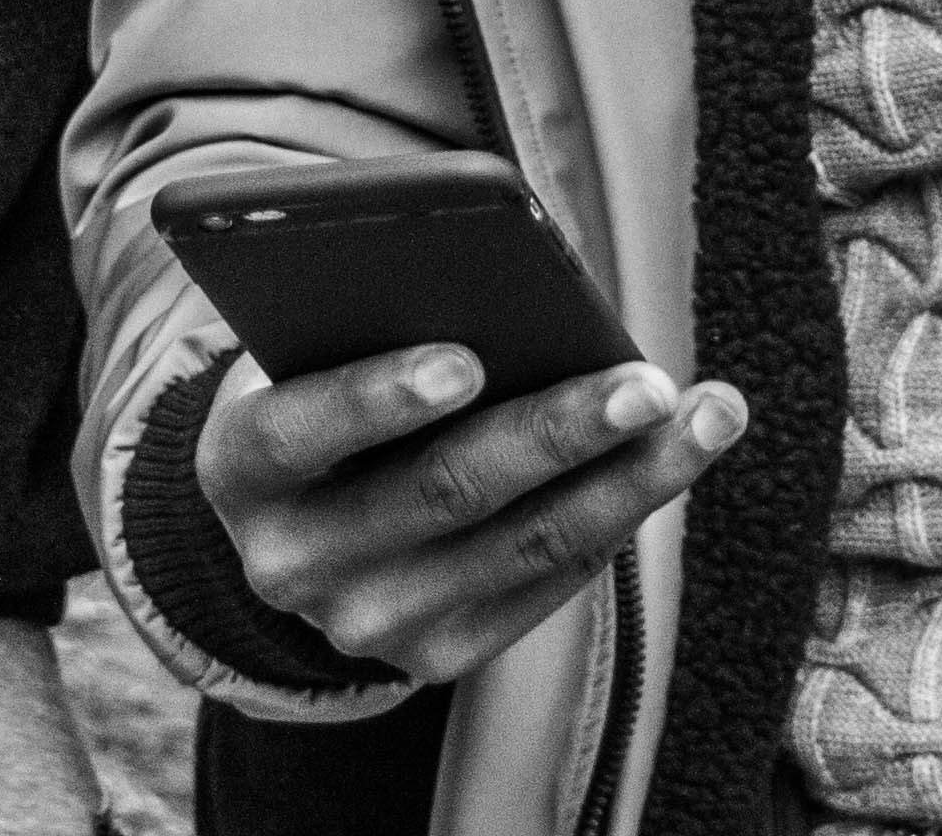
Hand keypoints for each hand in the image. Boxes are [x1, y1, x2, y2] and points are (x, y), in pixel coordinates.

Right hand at [196, 345, 746, 685]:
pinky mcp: (438, 656)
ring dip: (629, 477)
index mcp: (238, 466)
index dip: (378, 395)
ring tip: (703, 412)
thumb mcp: (310, 347)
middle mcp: (292, 563)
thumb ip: (373, 316)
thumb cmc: (320, 384)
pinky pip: (550, 581)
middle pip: (441, 491)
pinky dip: (619, 512)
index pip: (300, 428)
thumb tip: (513, 285)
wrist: (295, 522)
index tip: (465, 357)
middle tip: (644, 380)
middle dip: (555, 431)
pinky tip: (676, 455)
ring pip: (521, 545)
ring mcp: (367, 624)